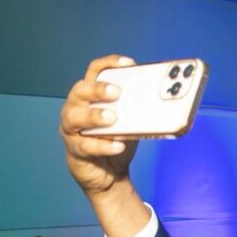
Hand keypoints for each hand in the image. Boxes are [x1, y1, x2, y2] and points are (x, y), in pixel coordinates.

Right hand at [60, 55, 139, 194]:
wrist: (108, 173)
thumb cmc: (116, 140)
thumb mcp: (130, 122)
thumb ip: (138, 110)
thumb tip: (164, 101)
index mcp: (91, 96)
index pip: (95, 71)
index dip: (109, 64)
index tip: (129, 64)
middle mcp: (77, 107)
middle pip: (80, 90)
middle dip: (98, 89)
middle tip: (117, 92)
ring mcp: (72, 128)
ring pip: (74, 116)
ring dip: (94, 115)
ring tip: (112, 118)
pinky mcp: (75, 149)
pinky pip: (86, 146)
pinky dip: (103, 145)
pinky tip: (118, 145)